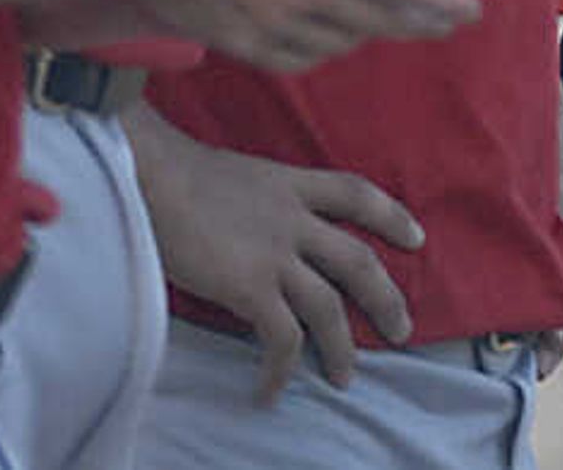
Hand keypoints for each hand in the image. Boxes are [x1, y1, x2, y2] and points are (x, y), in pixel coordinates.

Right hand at [130, 113, 423, 401]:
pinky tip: (270, 390)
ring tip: (346, 377)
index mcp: (289, 185)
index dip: (391, 216)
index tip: (415, 238)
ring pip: (329, 308)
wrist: (148, 173)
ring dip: (342, 348)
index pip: (356, 194)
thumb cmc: (170, 173)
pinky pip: (282, 338)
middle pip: (358, 261)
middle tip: (401, 330)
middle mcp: (292, 219)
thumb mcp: (234, 176)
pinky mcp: (251, 286)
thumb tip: (249, 233)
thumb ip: (255, 203)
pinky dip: (282, 370)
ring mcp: (275, 254)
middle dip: (386, 298)